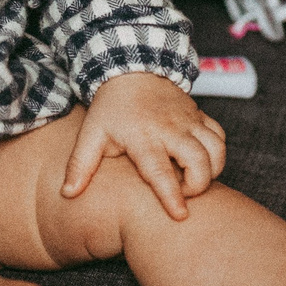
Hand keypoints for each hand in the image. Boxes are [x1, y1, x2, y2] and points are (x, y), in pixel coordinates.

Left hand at [61, 71, 228, 218]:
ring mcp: (188, 120)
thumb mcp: (91, 134)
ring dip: (211, 171)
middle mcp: (170, 129)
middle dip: (198, 185)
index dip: (172, 195)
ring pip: (216, 150)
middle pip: (199, 161)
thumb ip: (80, 165)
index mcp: (142, 136)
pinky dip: (217, 154)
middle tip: (183, 193)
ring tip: (193, 180)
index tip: (180, 215)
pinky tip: (202, 162)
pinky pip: (219, 137)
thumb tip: (67, 194)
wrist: (132, 69)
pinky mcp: (199, 115)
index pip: (160, 170)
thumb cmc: (111, 108)